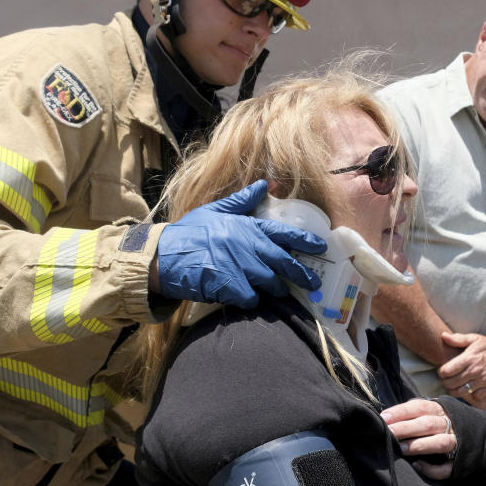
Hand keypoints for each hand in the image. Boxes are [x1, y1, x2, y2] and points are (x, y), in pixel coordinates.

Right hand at [155, 180, 326, 308]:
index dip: (305, 241)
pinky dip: (252, 301)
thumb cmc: (189, 233)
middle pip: (284, 263)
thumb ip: (242, 201)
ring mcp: (241, 268)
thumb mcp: (215, 210)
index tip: (321, 247)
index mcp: (247, 227)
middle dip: (302, 275)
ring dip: (276, 289)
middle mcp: (249, 246)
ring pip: (270, 283)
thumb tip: (264, 184)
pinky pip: (252, 299)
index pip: (284, 233)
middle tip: (314, 283)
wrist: (164, 256)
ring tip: (280, 292)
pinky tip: (248, 298)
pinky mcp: (231, 287)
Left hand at [381, 398, 455, 479]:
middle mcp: (450, 424)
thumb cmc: (440, 423)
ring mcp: (457, 443)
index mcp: (440, 410)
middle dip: (406, 428)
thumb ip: (413, 414)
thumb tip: (386, 419)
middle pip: (428, 424)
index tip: (384, 417)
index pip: (419, 407)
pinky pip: (447, 467)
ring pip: (441, 443)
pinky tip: (418, 466)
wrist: (477, 435)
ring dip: (420, 445)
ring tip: (401, 449)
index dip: (401, 411)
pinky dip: (433, 469)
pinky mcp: (459, 462)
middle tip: (388, 432)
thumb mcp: (431, 412)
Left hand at [438, 332, 485, 399]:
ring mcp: (482, 380)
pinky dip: (471, 395)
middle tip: (446, 381)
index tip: (442, 371)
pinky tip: (468, 389)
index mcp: (468, 358)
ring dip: (455, 391)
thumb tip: (443, 335)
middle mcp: (474, 370)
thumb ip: (457, 339)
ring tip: (454, 387)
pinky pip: (476, 396)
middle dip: (445, 383)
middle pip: (452, 383)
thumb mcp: (474, 338)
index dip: (441, 372)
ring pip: (462, 392)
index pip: (447, 370)